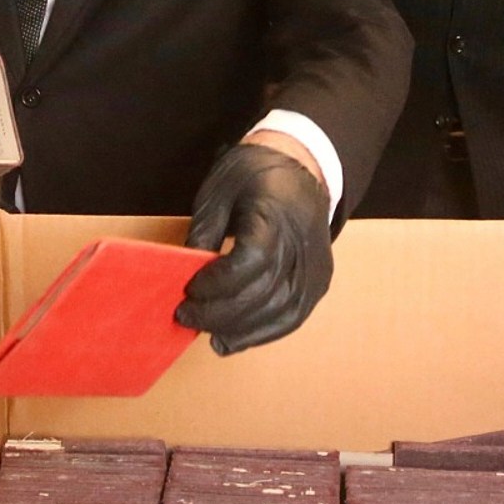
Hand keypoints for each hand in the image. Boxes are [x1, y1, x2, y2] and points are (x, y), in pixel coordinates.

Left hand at [175, 143, 333, 355]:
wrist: (303, 165)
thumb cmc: (257, 174)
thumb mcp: (219, 189)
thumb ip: (204, 230)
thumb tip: (185, 271)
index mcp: (276, 214)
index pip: (251, 261)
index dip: (217, 283)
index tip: (189, 289)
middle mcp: (302, 245)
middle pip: (263, 293)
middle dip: (220, 313)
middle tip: (185, 315)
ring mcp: (315, 267)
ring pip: (280, 313)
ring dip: (239, 330)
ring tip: (205, 331)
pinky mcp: (318, 282)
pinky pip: (292, 318)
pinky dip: (261, 334)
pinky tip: (232, 339)